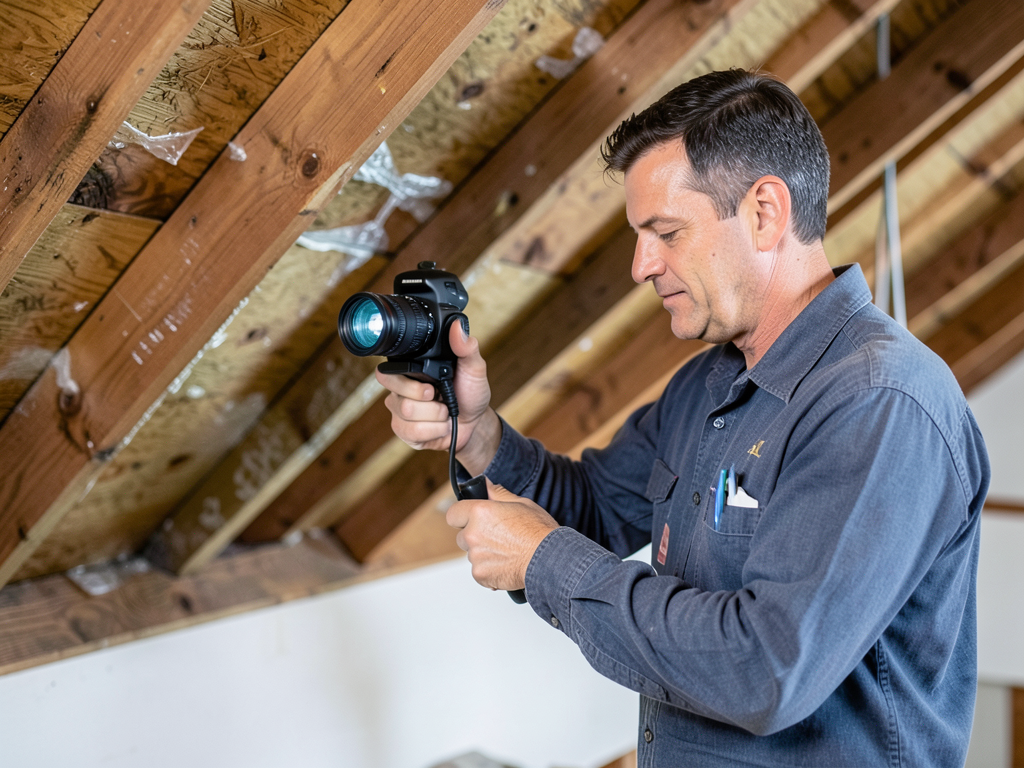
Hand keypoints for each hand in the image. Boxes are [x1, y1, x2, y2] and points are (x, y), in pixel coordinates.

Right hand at [375, 322, 498, 470]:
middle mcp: (400, 390)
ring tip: (444, 412)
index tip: (431, 385)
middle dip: (428, 400)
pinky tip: (439, 426)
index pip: (386, 372)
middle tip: (440, 397)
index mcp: (411, 371)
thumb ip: (467, 348)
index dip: (407, 381)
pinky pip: (411, 432)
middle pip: (399, 396)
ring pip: (407, 414)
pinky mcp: (404, 431)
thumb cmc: (470, 393)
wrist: (474, 424)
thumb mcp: (473, 369)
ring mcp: (400, 412)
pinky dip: (433, 431)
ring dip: (436, 417)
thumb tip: (458, 326)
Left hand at [446, 478, 557, 591]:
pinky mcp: (480, 574)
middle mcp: (473, 534)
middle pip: (462, 536)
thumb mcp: (521, 503)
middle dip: (474, 536)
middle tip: (497, 537)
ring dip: (483, 553)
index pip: (453, 514)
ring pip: (472, 554)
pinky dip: (489, 569)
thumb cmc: (539, 532)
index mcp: (480, 512)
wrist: (550, 560)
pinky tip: (506, 563)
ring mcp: (475, 556)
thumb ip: (497, 494)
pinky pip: (479, 570)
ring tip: (506, 551)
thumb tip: (486, 485)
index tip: (469, 519)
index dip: (461, 516)